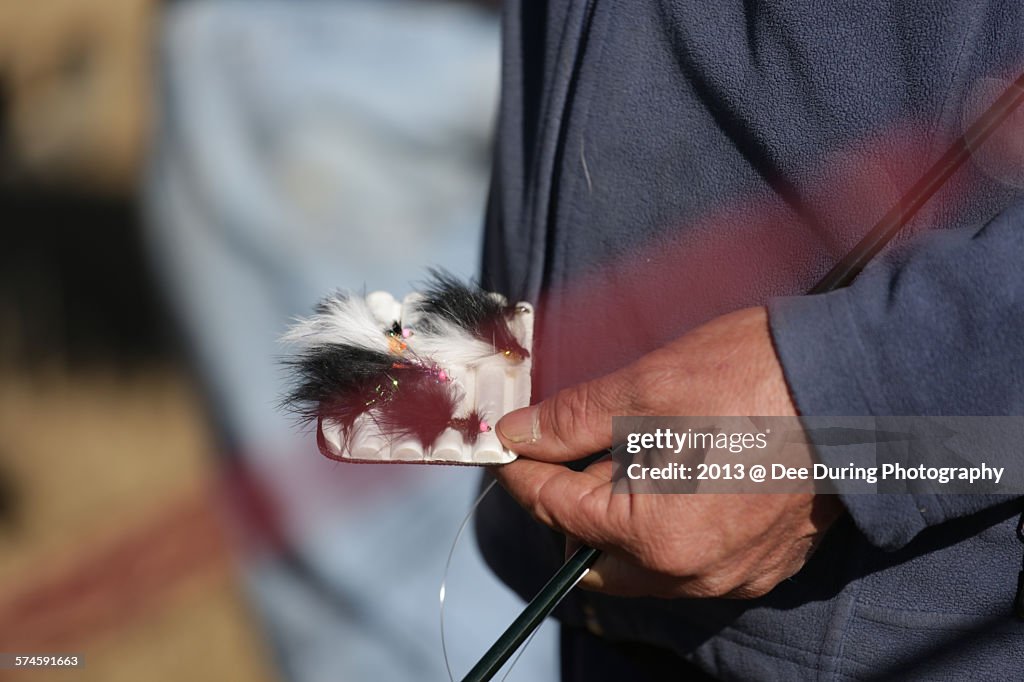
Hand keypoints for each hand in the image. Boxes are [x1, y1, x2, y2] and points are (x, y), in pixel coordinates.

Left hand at [491, 306, 842, 597]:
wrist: (859, 384)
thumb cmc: (756, 378)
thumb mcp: (647, 389)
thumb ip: (572, 421)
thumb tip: (517, 435)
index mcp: (656, 535)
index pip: (557, 510)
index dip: (524, 472)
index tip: (509, 448)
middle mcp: (693, 574)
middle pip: (594, 556)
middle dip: (567, 509)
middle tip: (566, 456)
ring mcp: (734, 575)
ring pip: (643, 568)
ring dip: (617, 524)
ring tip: (625, 463)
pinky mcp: (766, 564)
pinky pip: (692, 566)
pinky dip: (666, 533)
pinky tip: (675, 481)